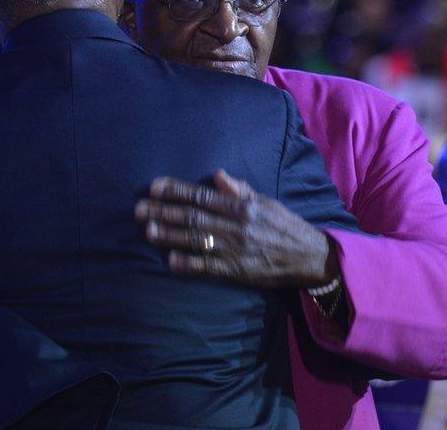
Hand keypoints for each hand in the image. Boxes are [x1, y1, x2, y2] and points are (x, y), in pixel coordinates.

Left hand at [135, 170, 338, 287]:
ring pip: (195, 239)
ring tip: (147, 230)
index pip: (200, 196)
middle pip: (191, 216)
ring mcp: (233, 249)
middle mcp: (234, 225)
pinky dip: (188, 263)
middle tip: (139, 209)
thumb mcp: (265, 201)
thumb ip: (239, 189)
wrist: (307, 256)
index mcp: (240, 206)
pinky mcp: (235, 271)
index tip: (154, 187)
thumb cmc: (283, 225)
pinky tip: (170, 260)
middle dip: (163, 212)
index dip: (175, 191)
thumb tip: (217, 175)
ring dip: (169, 235)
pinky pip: (207, 267)